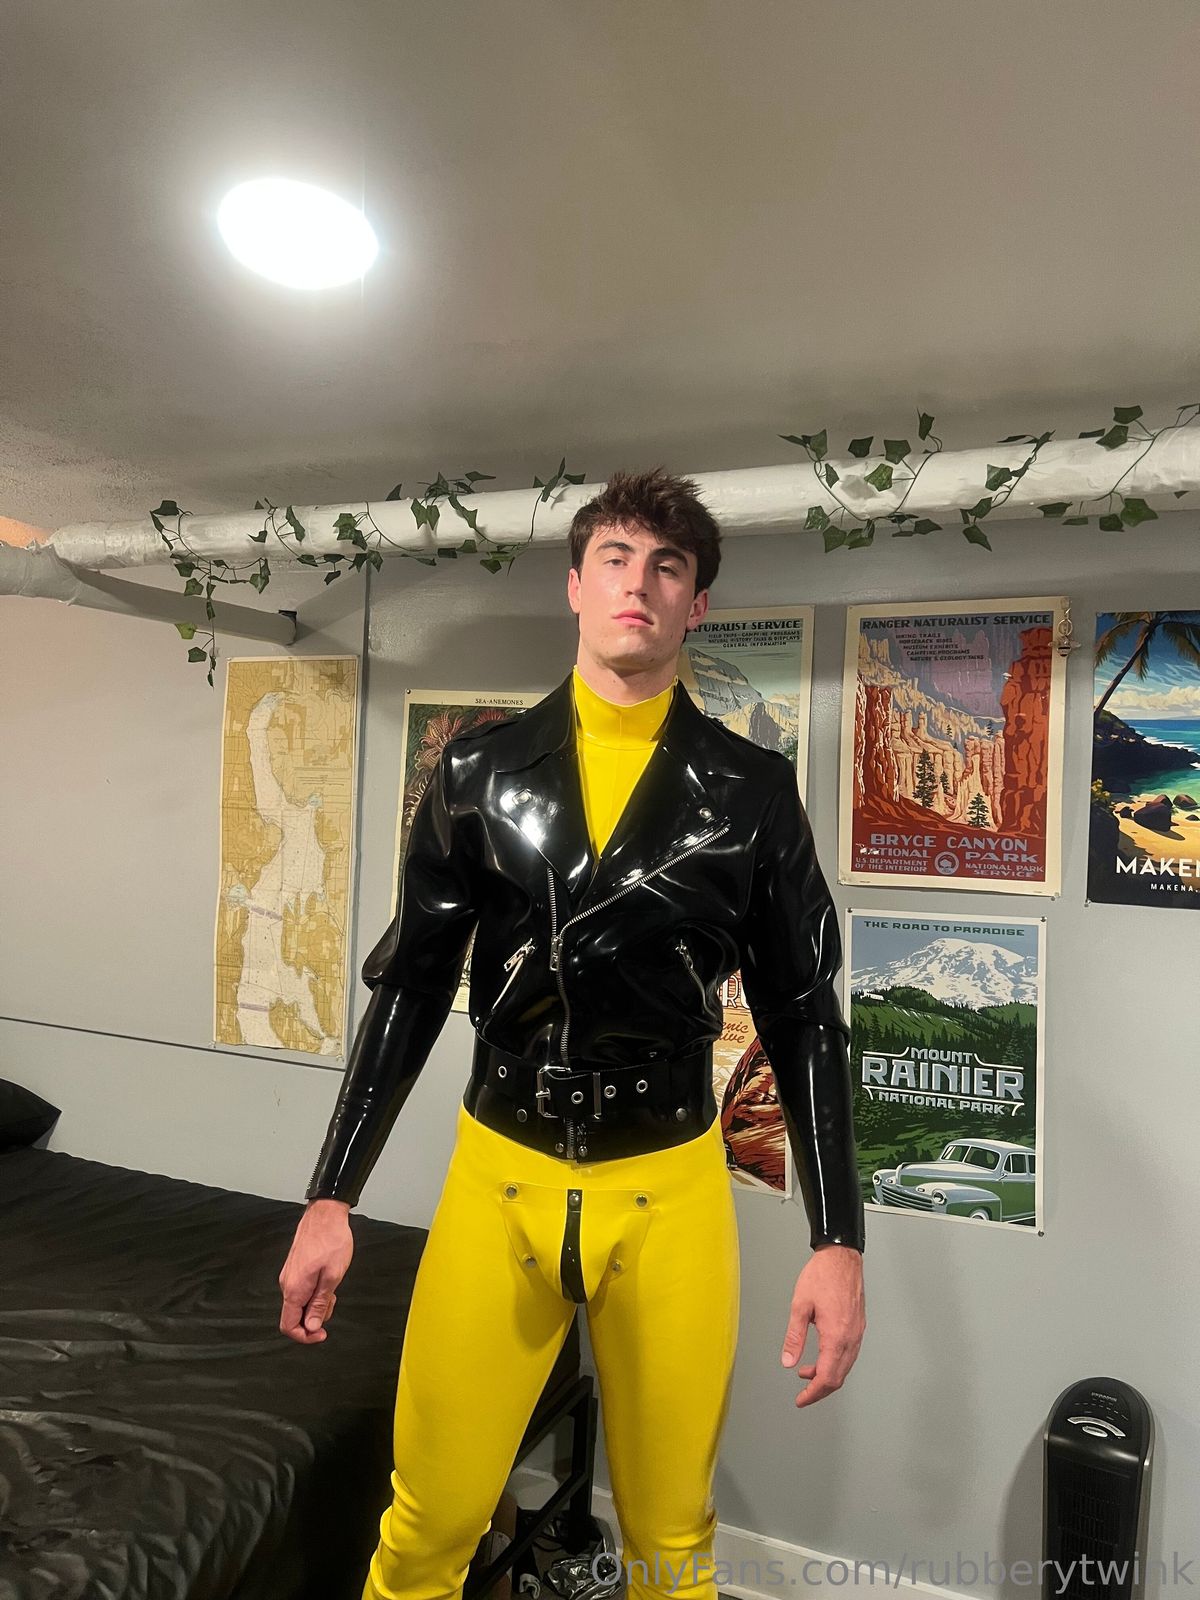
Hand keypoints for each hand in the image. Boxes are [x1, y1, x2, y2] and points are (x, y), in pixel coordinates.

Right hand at [278, 1198, 354, 1344]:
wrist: (325, 1214)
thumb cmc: (331, 1241)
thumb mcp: (332, 1277)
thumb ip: (320, 1304)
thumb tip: (312, 1327)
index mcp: (294, 1290)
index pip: (288, 1326)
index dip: (305, 1336)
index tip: (321, 1334)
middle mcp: (287, 1284)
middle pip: (295, 1315)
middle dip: (315, 1315)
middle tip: (332, 1301)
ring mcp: (289, 1275)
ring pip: (300, 1302)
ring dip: (316, 1302)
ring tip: (332, 1285)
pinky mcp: (295, 1268)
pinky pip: (301, 1289)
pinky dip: (314, 1291)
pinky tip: (327, 1278)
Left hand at [780, 1243, 864, 1407]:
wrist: (842, 1257)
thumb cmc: (822, 1275)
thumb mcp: (800, 1306)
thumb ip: (794, 1337)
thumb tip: (788, 1361)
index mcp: (836, 1336)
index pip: (827, 1377)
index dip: (813, 1393)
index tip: (801, 1399)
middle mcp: (851, 1337)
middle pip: (838, 1377)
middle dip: (820, 1389)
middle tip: (803, 1393)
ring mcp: (857, 1332)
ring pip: (845, 1367)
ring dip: (827, 1375)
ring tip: (807, 1372)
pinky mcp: (858, 1326)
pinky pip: (849, 1354)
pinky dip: (835, 1362)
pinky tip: (821, 1356)